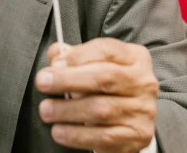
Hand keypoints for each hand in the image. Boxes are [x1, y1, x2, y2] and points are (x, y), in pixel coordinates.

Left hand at [35, 38, 158, 152]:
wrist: (132, 117)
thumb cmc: (108, 86)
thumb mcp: (96, 64)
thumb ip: (75, 57)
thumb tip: (55, 53)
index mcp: (135, 58)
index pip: (107, 50)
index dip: (78, 55)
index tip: (55, 63)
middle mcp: (143, 82)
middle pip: (104, 78)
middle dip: (68, 80)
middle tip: (43, 82)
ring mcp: (142, 111)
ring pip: (101, 110)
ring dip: (67, 110)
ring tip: (46, 110)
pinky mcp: (136, 137)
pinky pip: (103, 137)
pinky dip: (76, 135)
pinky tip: (59, 130)